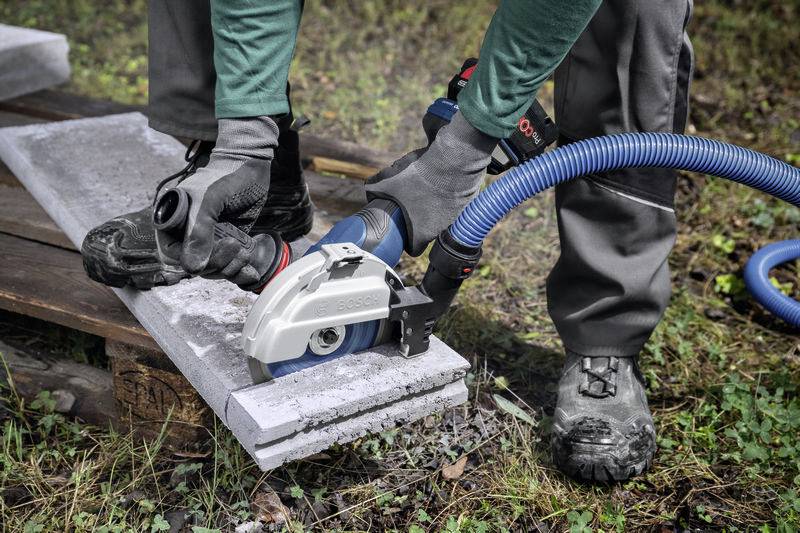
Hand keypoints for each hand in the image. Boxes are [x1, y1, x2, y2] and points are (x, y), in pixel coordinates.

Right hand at [156, 157, 270, 274]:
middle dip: (216, 262)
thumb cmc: (225, 176)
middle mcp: (188, 233)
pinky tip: (251, 272)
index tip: (214, 249)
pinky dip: (240, 272)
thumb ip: (198, 231)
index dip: (191, 258)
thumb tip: (193, 268)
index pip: (172, 253)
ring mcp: (209, 240)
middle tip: (235, 246)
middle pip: (195, 265)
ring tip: (245, 252)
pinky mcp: (227, 244)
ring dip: (230, 267)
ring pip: (213, 269)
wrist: (250, 166)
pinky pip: (229, 266)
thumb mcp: (209, 200)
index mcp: (173, 221)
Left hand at [366, 111, 497, 255]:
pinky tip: (441, 183)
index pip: (414, 251)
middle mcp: (440, 230)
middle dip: (419, 222)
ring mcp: (456, 217)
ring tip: (426, 191)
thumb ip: (373, 190)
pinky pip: (454, 204)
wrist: (452, 160)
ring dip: (434, 209)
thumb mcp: (387, 181)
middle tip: (411, 207)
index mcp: (422, 233)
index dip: (407, 243)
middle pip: (428, 233)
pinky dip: (448, 197)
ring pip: (442, 218)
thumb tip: (368, 191)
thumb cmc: (418, 176)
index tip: (403, 233)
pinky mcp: (467, 203)